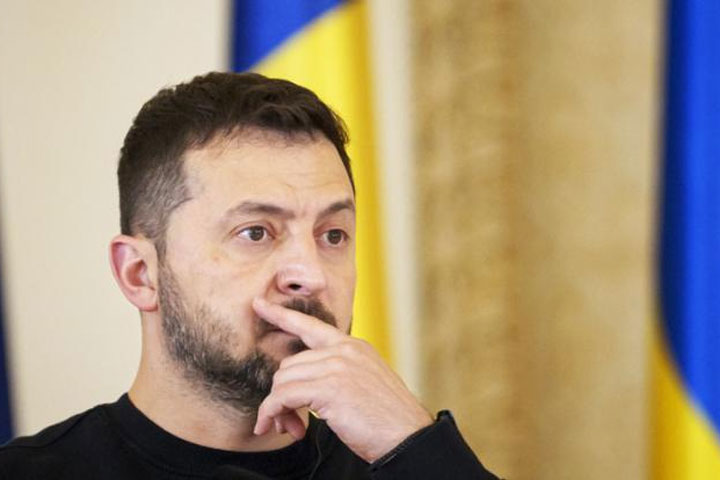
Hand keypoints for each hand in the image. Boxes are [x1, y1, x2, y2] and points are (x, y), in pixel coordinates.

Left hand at [251, 297, 432, 462]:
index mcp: (354, 347)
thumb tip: (305, 384)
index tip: (259, 305)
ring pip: (282, 380)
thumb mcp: (365, 383)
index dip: (281, 315)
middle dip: (281, 394)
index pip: (311, 325)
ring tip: (291, 429)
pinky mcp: (329, 388)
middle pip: (289, 364)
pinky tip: (280, 428)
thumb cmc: (388, 420)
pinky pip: (283, 397)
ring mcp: (337, 366)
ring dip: (277, 409)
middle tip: (287, 422)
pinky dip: (273, 413)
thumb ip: (339, 373)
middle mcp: (344, 350)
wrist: (408, 438)